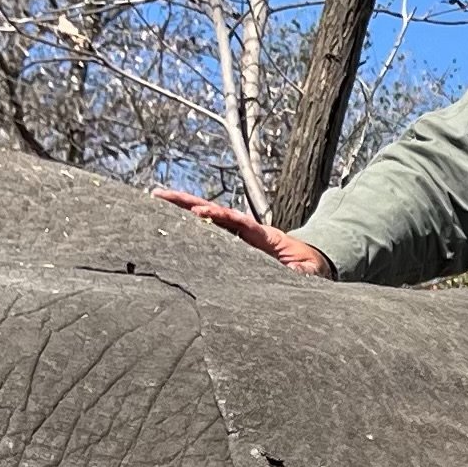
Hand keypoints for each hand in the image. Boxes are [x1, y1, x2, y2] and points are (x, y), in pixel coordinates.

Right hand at [156, 188, 335, 276]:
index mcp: (263, 236)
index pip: (237, 222)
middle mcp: (246, 230)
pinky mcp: (233, 241)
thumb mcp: (308, 272)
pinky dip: (190, 223)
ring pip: (208, 218)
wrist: (310, 263)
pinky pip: (210, 231)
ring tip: (157, 197)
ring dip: (183, 208)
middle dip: (189, 203)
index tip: (199, 213)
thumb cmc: (308, 268)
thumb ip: (300, 272)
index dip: (219, 216)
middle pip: (215, 212)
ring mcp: (238, 234)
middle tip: (161, 194)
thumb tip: (294, 271)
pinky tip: (168, 218)